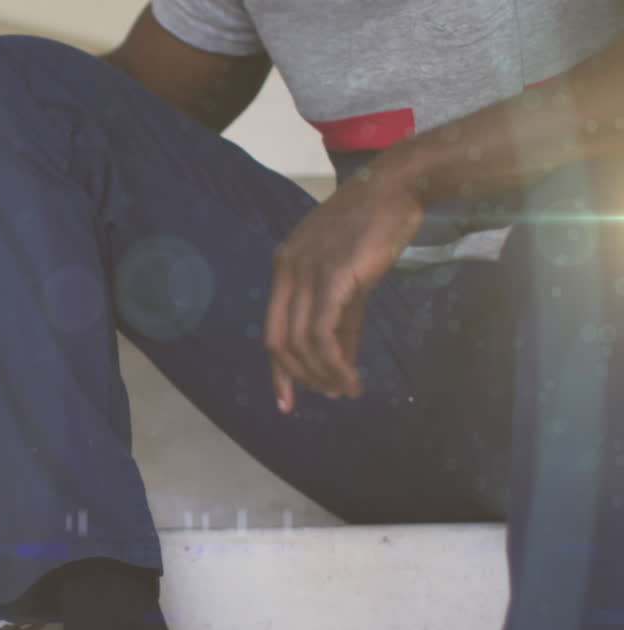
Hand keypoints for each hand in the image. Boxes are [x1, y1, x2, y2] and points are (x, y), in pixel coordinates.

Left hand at [264, 168, 425, 412]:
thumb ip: (342, 320)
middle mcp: (287, 270)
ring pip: (302, 342)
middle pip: (278, 340)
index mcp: (285, 267)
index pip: (273, 328)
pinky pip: (323, 333)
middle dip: (296, 377)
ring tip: (345, 391)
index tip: (287, 399)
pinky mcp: (332, 277)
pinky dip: (334, 363)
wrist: (397, 188)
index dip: (280, 368)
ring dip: (323, 374)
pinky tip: (351, 378)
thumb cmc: (377, 227)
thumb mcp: (350, 277)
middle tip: (324, 397)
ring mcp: (306, 272)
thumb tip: (340, 362)